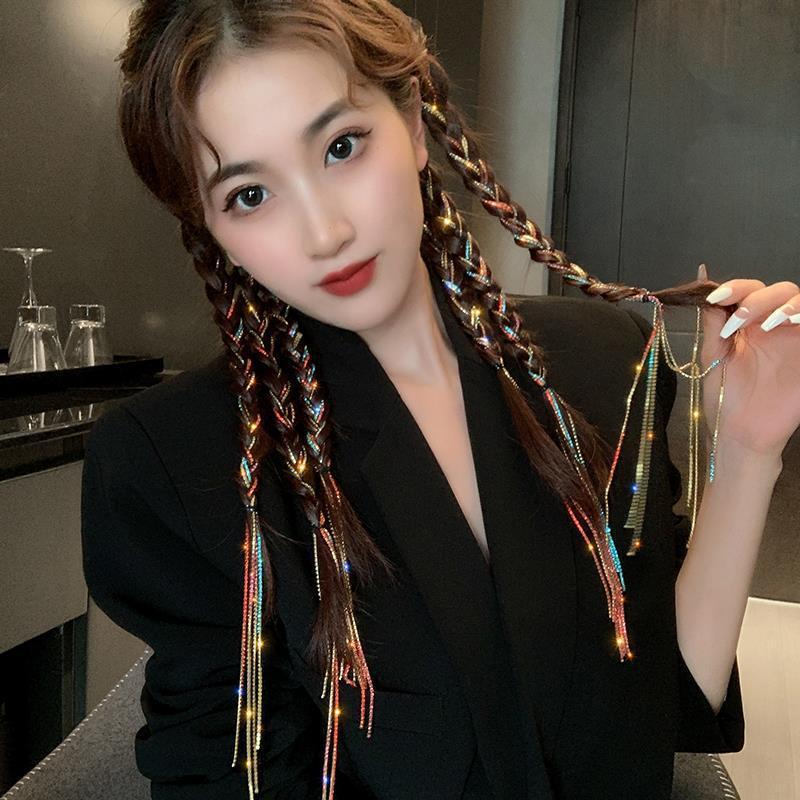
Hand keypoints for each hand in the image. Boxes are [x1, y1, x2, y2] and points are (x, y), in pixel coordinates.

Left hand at [697, 266, 799, 459]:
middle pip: (778, 291)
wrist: (740, 432)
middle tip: (739, 320)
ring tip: (765, 324)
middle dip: (757, 298)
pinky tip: (790, 323)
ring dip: (784, 304)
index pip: (749, 290)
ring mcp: (794, 338)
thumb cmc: (725, 397)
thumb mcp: (713, 354)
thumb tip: (702, 281)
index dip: (735, 287)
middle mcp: (773, 327)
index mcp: (747, 324)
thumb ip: (714, 320)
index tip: (716, 298)